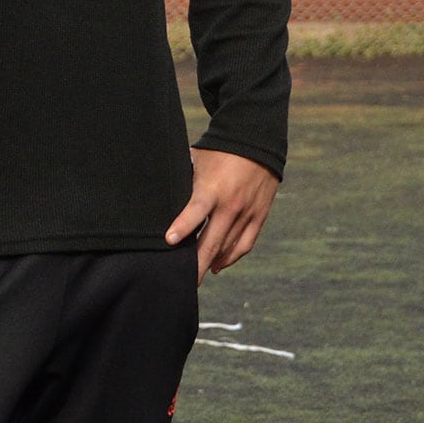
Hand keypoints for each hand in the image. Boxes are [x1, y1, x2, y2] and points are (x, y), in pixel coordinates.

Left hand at [164, 149, 279, 283]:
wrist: (258, 139)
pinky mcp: (259, 215)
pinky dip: (231, 257)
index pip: (196, 211)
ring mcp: (247, 213)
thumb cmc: (220, 150)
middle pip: (212, 242)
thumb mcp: (198, 161)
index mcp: (213, 188)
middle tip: (183, 282)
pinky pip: (245, 244)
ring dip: (211, 263)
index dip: (183, 226)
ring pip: (228, 248)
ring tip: (197, 276)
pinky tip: (218, 264)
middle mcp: (232, 204)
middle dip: (196, 264)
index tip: (169, 240)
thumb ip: (185, 184)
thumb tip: (164, 199)